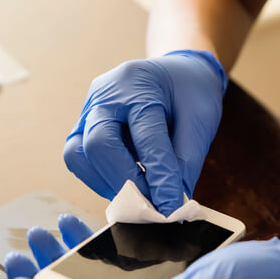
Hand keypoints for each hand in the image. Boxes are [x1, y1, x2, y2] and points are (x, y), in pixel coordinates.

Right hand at [63, 50, 227, 215]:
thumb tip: (172, 203)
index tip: (170, 208)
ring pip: (78, 155)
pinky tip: (126, 184)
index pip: (145, 138)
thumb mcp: (201, 118)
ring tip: (139, 196)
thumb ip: (186, 160)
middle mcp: (105, 94)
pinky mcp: (82, 127)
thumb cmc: (190, 90)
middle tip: (151, 206)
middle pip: (98, 144)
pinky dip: (100, 178)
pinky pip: (79, 159)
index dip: (159, 177)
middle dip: (125, 182)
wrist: (175, 70)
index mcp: (138, 84)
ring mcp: (88, 110)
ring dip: (107, 183)